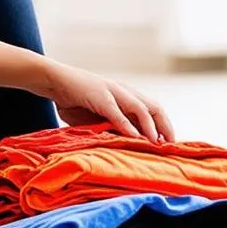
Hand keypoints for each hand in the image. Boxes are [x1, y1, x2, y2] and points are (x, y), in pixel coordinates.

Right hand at [45, 62, 175, 141]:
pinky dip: (126, 125)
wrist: (55, 82)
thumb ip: (111, 126)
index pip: (152, 108)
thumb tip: (125, 144)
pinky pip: (117, 112)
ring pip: (140, 108)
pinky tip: (134, 136)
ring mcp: (112, 92)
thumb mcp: (97, 117)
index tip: (169, 143)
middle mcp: (123, 91)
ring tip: (156, 142)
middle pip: (153, 107)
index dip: (163, 125)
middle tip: (171, 145)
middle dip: (165, 126)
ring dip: (150, 127)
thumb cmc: (75, 101)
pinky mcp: (99, 96)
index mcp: (125, 95)